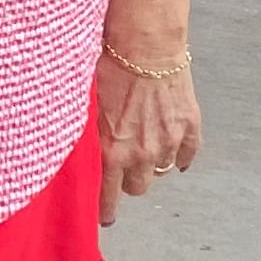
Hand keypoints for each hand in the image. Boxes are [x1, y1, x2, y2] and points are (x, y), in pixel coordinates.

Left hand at [93, 42, 201, 223]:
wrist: (144, 43)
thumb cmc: (108, 66)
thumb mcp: (84, 105)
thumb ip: (84, 135)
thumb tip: (71, 151)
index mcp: (111, 151)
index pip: (107, 197)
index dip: (106, 210)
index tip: (104, 217)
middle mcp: (141, 154)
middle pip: (138, 188)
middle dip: (129, 181)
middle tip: (123, 167)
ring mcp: (168, 142)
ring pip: (161, 171)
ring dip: (152, 163)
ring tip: (144, 146)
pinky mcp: (189, 126)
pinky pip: (188, 154)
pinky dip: (181, 155)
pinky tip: (174, 149)